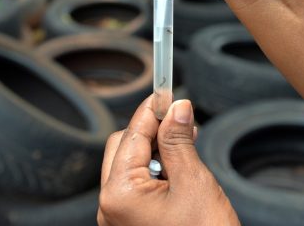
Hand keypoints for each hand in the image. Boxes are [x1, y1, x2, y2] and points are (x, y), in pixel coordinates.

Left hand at [97, 97, 239, 225]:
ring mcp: (118, 218)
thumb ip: (178, 141)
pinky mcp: (131, 223)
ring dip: (155, 148)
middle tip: (182, 120)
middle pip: (123, 146)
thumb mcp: (193, 182)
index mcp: (119, 194)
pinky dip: (155, 169)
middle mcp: (110, 206)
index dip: (152, 109)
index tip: (168, 91)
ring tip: (186, 142)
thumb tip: (177, 108)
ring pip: (128, 164)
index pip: (132, 134)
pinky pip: (136, 184)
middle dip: (151, 130)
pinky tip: (178, 164)